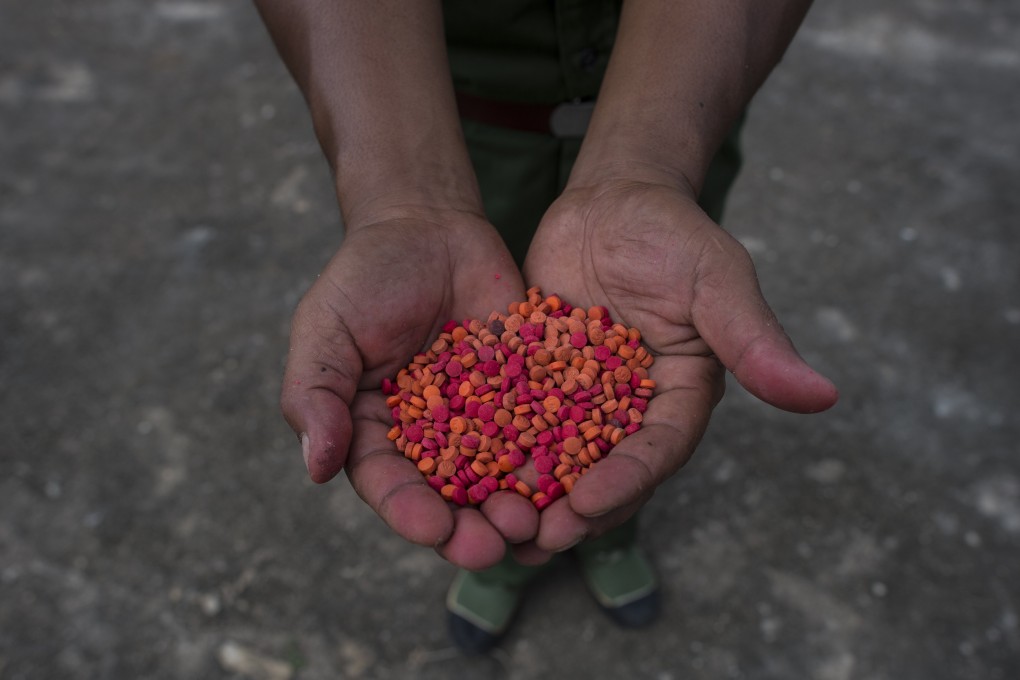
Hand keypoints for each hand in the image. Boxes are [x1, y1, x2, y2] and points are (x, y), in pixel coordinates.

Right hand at [281, 209, 539, 568]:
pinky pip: (546, 427)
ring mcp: (483, 418)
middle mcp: (431, 438)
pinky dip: (560, 455)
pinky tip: (577, 476)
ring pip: (502, 475)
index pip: (389, 485)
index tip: (433, 530)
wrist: (429, 227)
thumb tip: (316, 468)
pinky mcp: (527, 392)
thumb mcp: (326, 330)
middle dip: (471, 528)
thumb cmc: (366, 277)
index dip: (409, 512)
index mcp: (376, 433)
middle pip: (450, 498)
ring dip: (518, 505)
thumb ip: (315, 395)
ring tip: (538, 524)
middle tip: (495, 546)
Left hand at [521, 178, 838, 551]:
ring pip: (554, 459)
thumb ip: (754, 339)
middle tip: (533, 539)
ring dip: (527, 495)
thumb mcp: (716, 279)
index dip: (626, 480)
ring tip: (489, 526)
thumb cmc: (672, 233)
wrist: (613, 202)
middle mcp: (630, 410)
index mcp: (678, 397)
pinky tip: (454, 474)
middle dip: (570, 508)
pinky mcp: (535, 382)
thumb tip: (824, 397)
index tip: (589, 504)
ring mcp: (580, 400)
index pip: (656, 450)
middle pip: (603, 471)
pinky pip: (511, 421)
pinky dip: (490, 449)